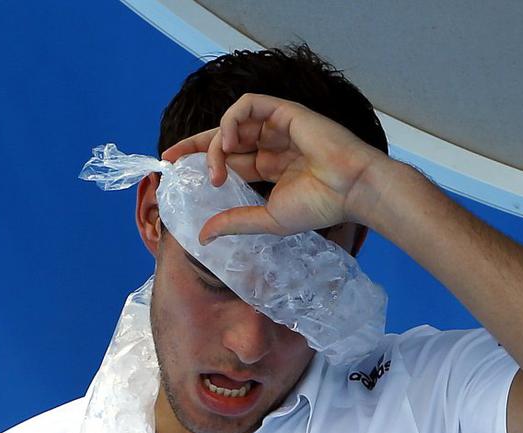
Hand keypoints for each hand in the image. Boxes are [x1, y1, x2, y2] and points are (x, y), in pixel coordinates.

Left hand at [160, 94, 386, 244]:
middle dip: (194, 144)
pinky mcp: (285, 111)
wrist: (352, 189)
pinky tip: (228, 144)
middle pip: (224, 138)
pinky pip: (248, 105)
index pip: (229, 158)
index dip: (201, 159)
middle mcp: (272, 143)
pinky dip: (231, 121)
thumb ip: (236, 222)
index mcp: (270, 166)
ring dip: (216, 143)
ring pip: (233, 123)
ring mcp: (278, 126)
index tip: (172, 167)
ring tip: (216, 169)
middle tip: (170, 156)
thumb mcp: (268, 219)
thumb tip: (203, 236)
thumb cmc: (320, 205)